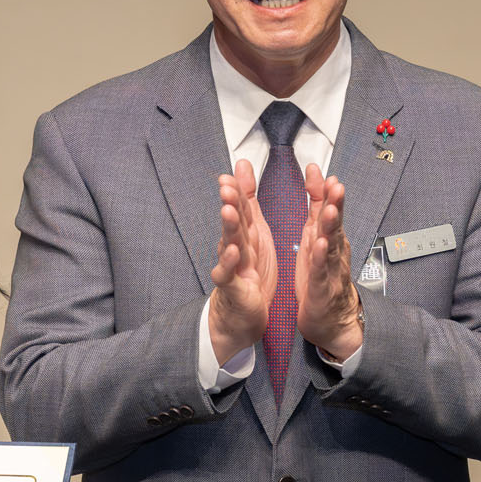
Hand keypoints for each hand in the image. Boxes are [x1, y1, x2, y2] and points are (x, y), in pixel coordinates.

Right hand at [208, 160, 274, 363]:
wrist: (240, 314)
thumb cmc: (248, 271)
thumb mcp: (252, 232)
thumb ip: (248, 201)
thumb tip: (240, 167)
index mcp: (245, 234)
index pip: (242, 208)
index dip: (238, 190)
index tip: (235, 171)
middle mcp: (234, 246)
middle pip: (233, 222)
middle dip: (231, 203)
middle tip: (228, 186)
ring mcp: (231, 266)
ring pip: (229, 244)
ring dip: (229, 228)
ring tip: (229, 211)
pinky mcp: (232, 287)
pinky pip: (229, 274)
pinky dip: (230, 263)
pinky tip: (233, 251)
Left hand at [295, 164, 360, 358]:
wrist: (331, 318)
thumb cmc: (322, 276)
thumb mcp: (318, 238)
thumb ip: (319, 210)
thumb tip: (321, 180)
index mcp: (327, 237)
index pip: (328, 209)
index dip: (325, 191)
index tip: (320, 171)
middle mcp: (333, 250)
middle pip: (335, 223)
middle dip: (335, 203)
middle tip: (336, 185)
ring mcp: (330, 269)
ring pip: (332, 245)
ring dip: (332, 227)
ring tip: (331, 210)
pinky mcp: (322, 288)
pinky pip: (322, 271)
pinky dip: (321, 259)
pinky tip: (321, 246)